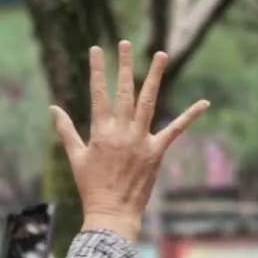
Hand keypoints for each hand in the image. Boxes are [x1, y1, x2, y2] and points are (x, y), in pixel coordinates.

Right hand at [52, 42, 208, 242]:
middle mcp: (122, 132)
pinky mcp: (156, 153)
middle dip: (124, 65)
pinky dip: (190, 116)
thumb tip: (53, 109)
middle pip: (124, 91)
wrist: (112, 214)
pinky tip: (204, 103)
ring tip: (161, 54)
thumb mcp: (76, 157)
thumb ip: (66, 130)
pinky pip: (176, 130)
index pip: (98, 94)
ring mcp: (140, 141)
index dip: (97, 70)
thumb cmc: (91, 188)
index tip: (97, 49)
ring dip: (154, 76)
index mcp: (101, 132)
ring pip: (148, 101)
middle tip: (126, 43)